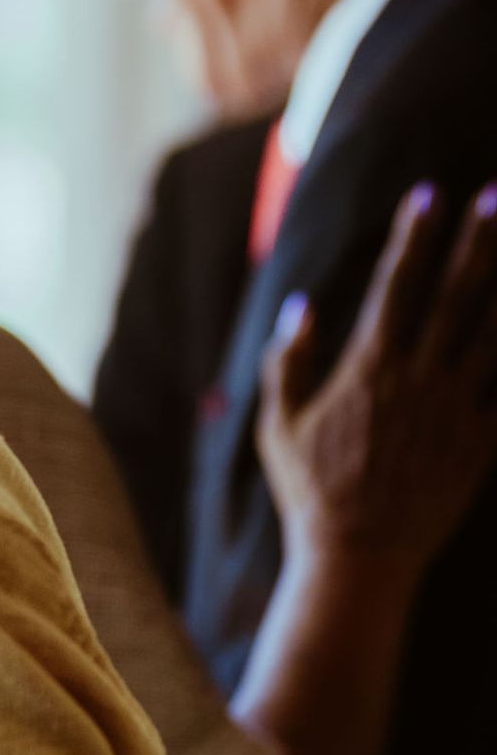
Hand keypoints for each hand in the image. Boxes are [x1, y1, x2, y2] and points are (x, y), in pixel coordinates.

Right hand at [260, 181, 496, 586]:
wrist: (358, 559)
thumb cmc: (310, 492)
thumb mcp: (278, 425)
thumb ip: (290, 361)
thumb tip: (304, 307)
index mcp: (369, 369)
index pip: (396, 286)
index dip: (413, 238)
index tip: (429, 195)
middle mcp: (418, 381)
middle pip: (456, 297)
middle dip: (478, 243)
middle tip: (496, 197)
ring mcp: (455, 413)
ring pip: (492, 336)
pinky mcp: (479, 447)